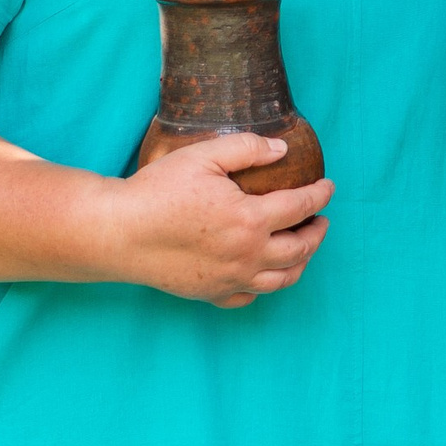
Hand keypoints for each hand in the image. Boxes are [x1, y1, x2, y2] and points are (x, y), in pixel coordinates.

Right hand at [109, 135, 332, 306]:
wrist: (117, 232)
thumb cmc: (156, 191)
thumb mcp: (202, 156)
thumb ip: (246, 148)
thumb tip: (282, 149)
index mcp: (250, 219)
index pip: (300, 206)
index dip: (319, 195)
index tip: (328, 187)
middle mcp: (247, 254)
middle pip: (300, 248)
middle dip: (317, 232)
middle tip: (321, 220)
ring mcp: (231, 279)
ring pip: (282, 279)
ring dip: (301, 262)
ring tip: (304, 249)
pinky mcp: (211, 293)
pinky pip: (249, 297)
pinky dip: (264, 286)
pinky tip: (264, 274)